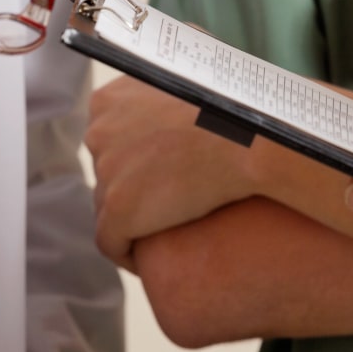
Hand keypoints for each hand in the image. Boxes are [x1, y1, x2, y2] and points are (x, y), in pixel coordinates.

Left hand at [86, 75, 257, 270]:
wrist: (253, 136)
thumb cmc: (235, 111)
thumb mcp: (186, 90)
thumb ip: (162, 101)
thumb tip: (169, 120)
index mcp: (110, 101)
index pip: (110, 140)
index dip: (133, 160)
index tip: (159, 173)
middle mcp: (99, 132)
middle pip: (107, 172)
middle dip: (131, 189)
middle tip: (167, 203)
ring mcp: (106, 170)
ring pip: (108, 207)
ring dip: (132, 220)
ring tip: (164, 231)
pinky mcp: (119, 209)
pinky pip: (111, 243)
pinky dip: (127, 254)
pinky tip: (150, 261)